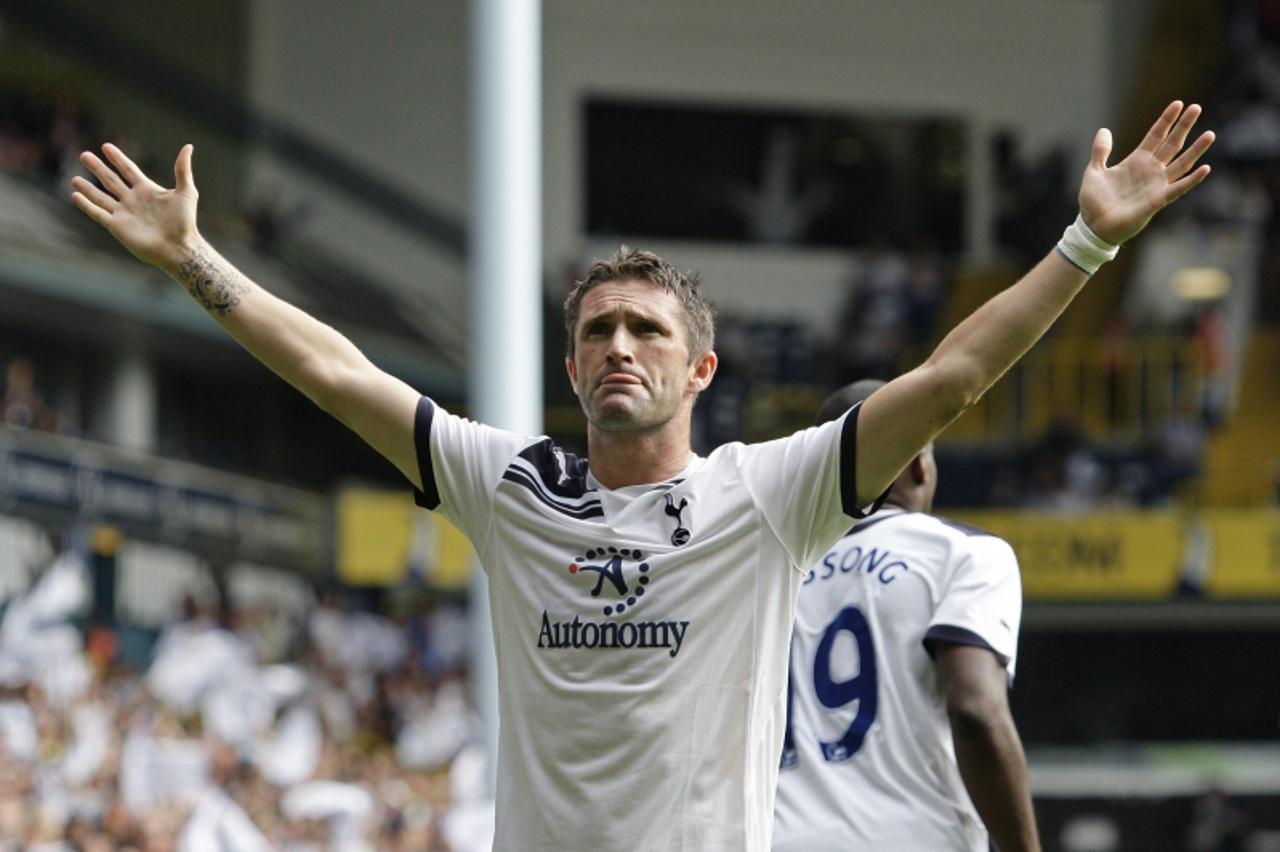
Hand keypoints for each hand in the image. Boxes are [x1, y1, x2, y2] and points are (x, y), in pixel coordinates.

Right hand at [70, 143, 200, 270]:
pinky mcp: (117, 227)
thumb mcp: (187, 192)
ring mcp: (124, 214)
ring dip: (88, 187)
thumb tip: (188, 146)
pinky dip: (86, 205)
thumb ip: (183, 170)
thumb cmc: (185, 222)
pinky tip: (75, 195)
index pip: (128, 170)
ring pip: (101, 196)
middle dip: (97, 168)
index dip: (117, 159)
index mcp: (147, 190)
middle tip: (84, 155)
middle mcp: (133, 200)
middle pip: (111, 180)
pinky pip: (98, 213)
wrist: (178, 248)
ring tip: (74, 178)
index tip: (106, 146)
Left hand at [1078, 101, 1213, 244]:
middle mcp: (1150, 170)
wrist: (1093, 226)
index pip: (1155, 135)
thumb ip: (1100, 151)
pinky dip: (1192, 180)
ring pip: (1181, 163)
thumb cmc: (1094, 201)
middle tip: (1197, 107)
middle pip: (1172, 144)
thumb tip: (1104, 130)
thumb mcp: (1094, 171)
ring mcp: (1156, 185)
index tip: (1178, 103)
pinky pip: (1178, 189)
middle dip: (1184, 126)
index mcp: (1136, 161)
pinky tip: (1205, 169)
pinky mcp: (1157, 200)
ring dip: (1196, 150)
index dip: (1166, 120)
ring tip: (1210, 134)